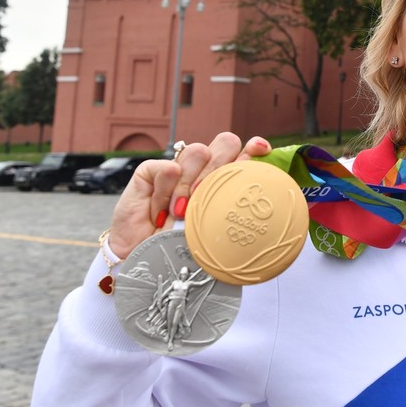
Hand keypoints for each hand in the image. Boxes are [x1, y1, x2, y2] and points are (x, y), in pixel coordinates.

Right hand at [107, 132, 271, 257]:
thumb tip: (257, 185)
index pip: (246, 153)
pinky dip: (164, 191)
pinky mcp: (151, 171)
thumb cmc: (182, 251)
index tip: (260, 150)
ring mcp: (178, 169)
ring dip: (190, 185)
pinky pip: (166, 167)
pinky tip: (160, 212)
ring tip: (180, 213)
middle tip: (206, 197)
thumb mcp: (215, 232)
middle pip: (225, 143)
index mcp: (225, 183)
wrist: (145, 262)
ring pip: (198, 152)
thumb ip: (235, 206)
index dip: (255, 147)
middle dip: (221, 168)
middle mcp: (204, 171)